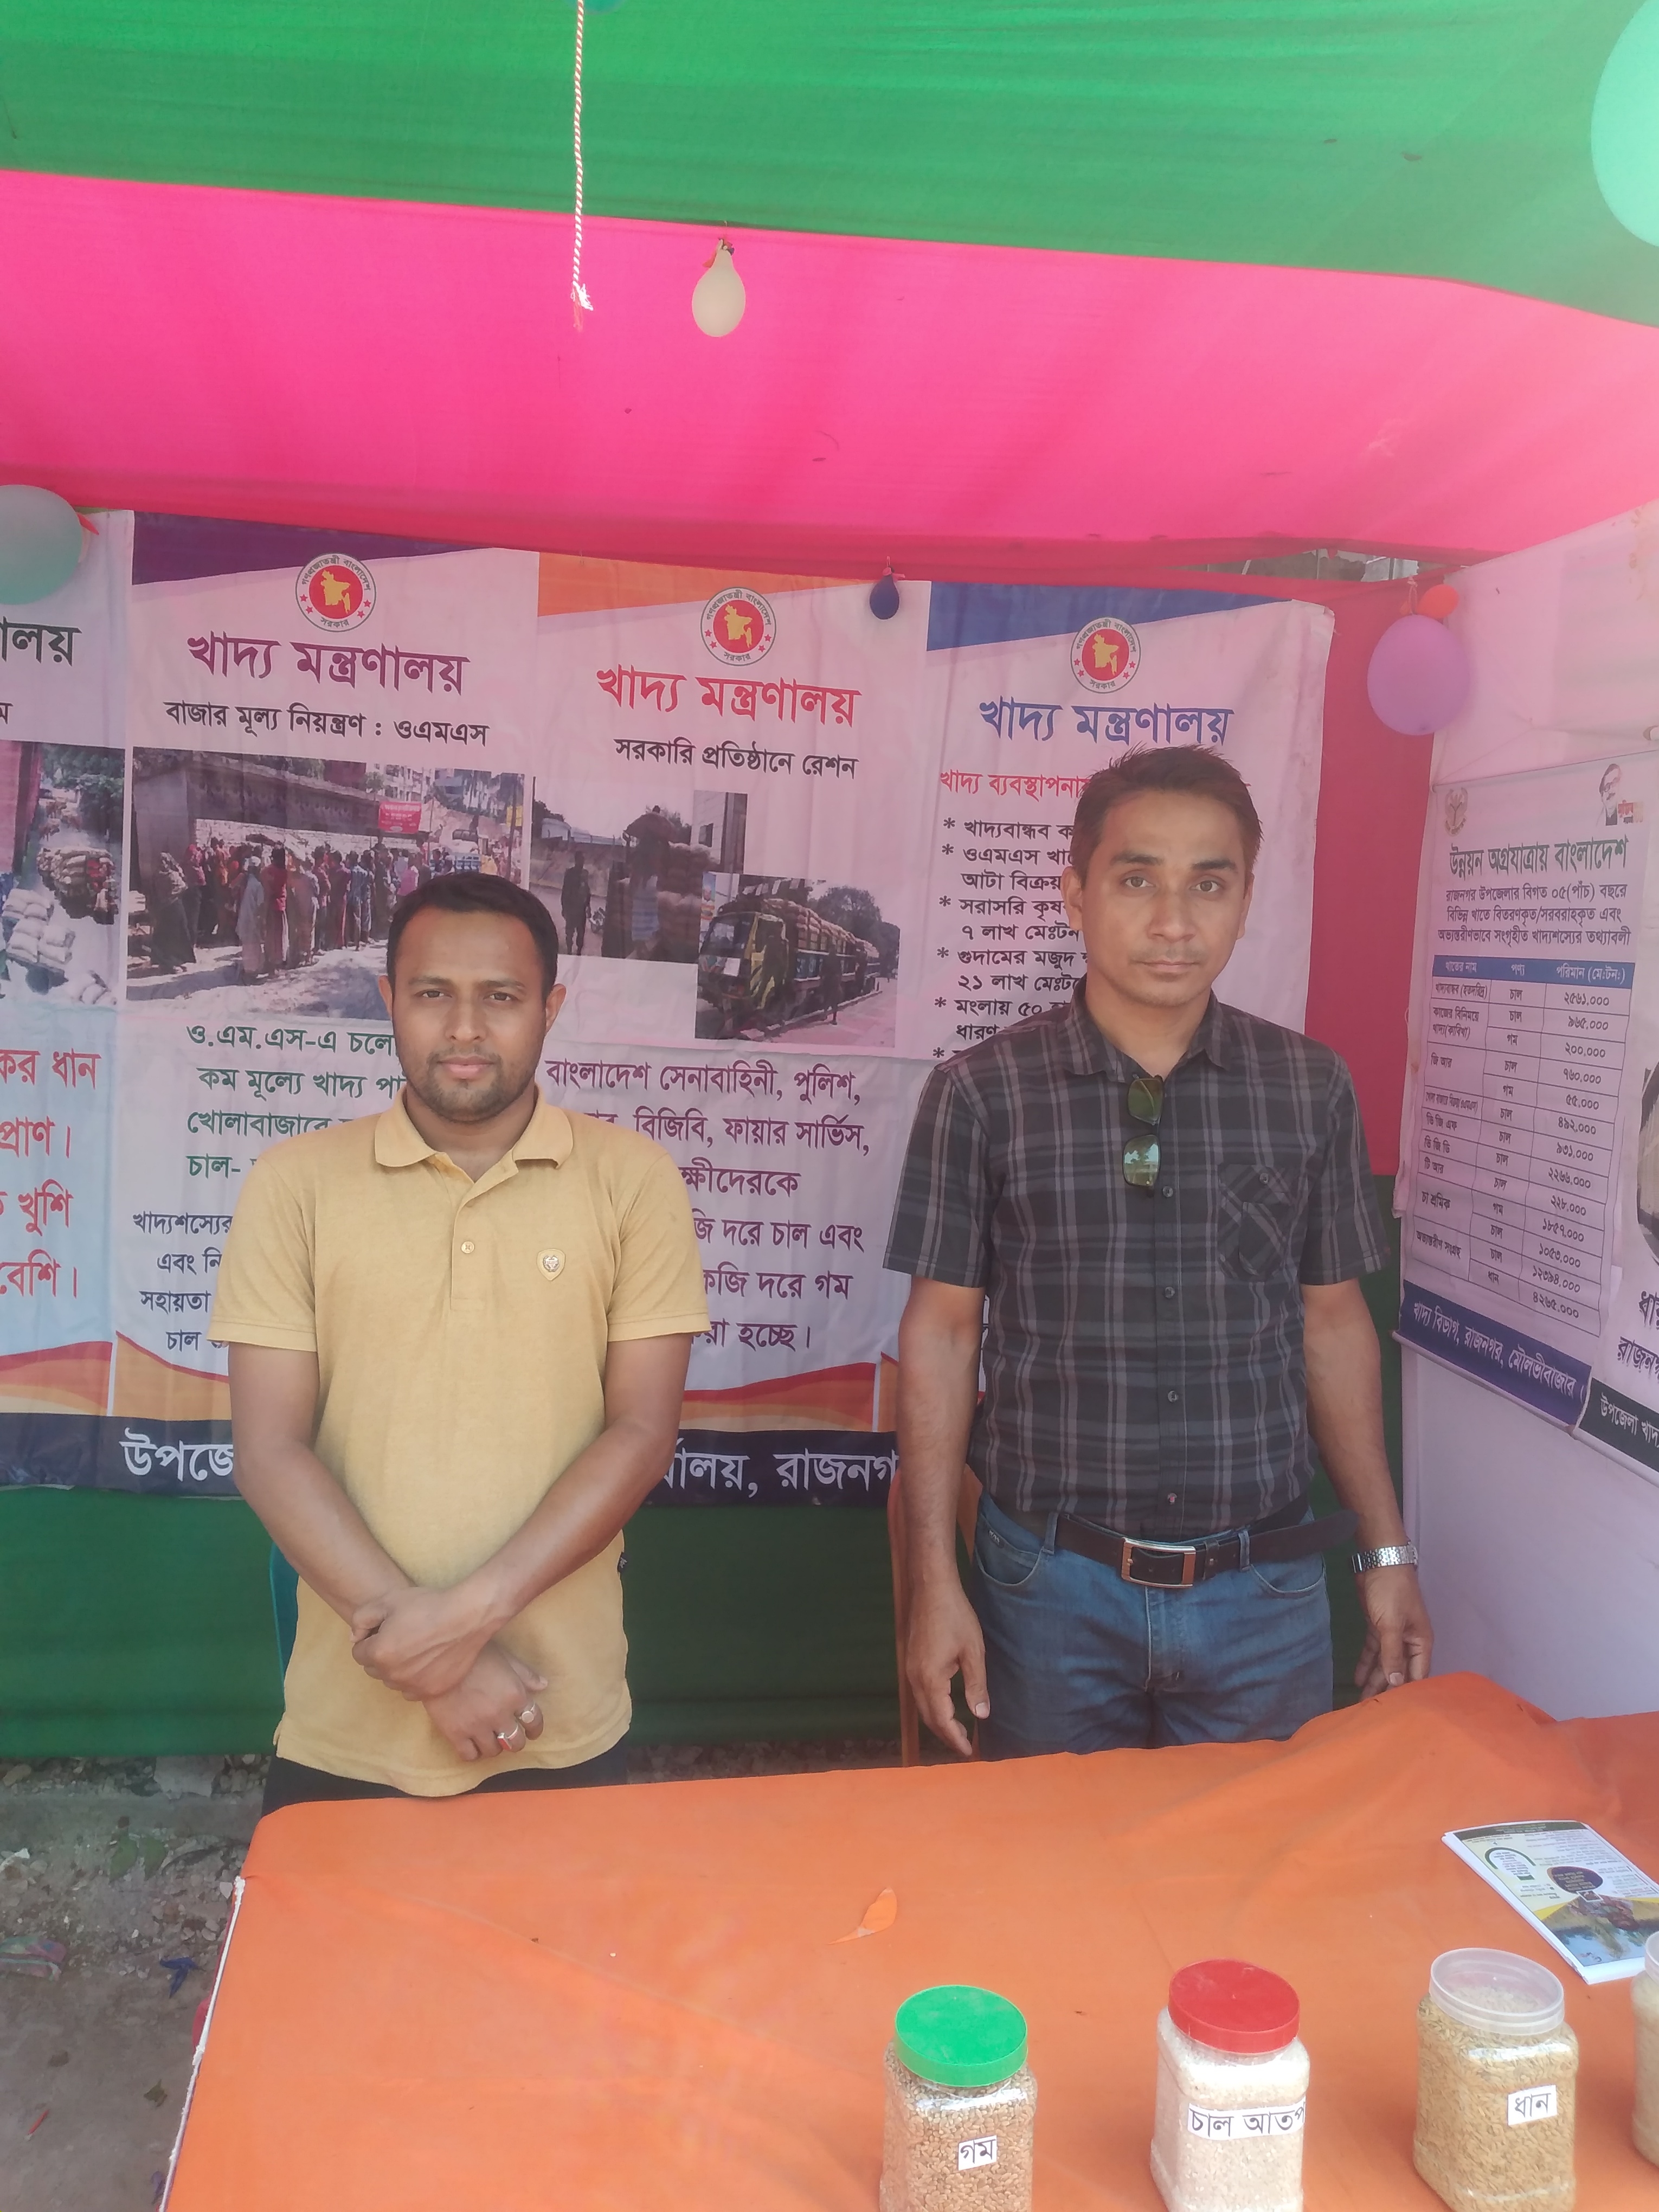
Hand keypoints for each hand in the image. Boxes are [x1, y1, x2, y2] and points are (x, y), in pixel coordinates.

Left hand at [350, 1582, 536, 1702]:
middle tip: (400, 1636)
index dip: (370, 1638)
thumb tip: (355, 1638)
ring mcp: (414, 1686)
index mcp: (379, 1653)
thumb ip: (361, 1618)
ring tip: (414, 1648)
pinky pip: (412, 1691)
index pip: (358, 1653)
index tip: (385, 1628)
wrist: (467, 1616)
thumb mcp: (389, 1600)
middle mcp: (393, 1675)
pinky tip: (426, 1661)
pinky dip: (414, 1679)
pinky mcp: (432, 1691)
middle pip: (374, 1669)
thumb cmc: (428, 1605)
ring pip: (392, 1681)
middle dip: (380, 1654)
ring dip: (396, 1669)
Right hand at [422, 1643, 548, 1762]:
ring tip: (488, 1739)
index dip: (535, 1728)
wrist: (436, 1659)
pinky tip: (471, 1744)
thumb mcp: (504, 1657)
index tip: (531, 1731)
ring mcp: (477, 1726)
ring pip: (493, 1751)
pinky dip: (472, 1753)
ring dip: (494, 1746)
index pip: (534, 1720)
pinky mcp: (455, 1734)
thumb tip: (543, 1686)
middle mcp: (499, 1715)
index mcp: (515, 1695)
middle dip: (515, 1741)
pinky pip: (469, 1755)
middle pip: (515, 1742)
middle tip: (509, 1736)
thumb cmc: (473, 1653)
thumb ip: (524, 1674)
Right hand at [906, 1577, 988, 1758]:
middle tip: (964, 1745)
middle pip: (928, 1718)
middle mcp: (915, 1679)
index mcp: (931, 1679)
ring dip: (938, 1721)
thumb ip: (976, 1686)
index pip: (941, 1720)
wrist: (931, 1588)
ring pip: (922, 1706)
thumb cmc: (955, 1616)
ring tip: (958, 1729)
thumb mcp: (973, 1652)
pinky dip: (932, 1706)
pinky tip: (946, 1704)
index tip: (968, 1752)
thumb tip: (980, 1716)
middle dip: (946, 1734)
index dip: (955, 1739)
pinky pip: (920, 1693)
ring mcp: (909, 1669)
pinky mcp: (910, 1661)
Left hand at [1353, 1564, 1432, 1697]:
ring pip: (1384, 1663)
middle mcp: (1409, 1642)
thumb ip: (1393, 1654)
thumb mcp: (1392, 1625)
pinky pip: (1373, 1651)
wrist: (1378, 1562)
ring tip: (1362, 1701)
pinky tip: (1357, 1679)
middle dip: (1387, 1689)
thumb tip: (1397, 1682)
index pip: (1417, 1674)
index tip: (1395, 1713)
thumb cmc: (1391, 1592)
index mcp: (1420, 1642)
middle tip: (1371, 1710)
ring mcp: (1393, 1634)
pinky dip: (1366, 1664)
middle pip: (1399, 1671)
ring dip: (1374, 1680)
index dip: (1407, 1692)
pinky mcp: (1378, 1627)